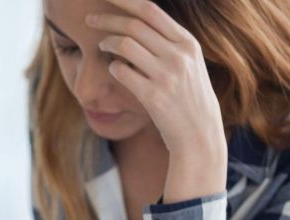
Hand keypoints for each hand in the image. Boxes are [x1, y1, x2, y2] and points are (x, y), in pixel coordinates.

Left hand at [87, 0, 226, 199]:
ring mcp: (166, 76)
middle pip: (133, 25)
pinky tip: (114, 70)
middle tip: (90, 19)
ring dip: (107, 43)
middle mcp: (178, 56)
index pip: (150, 10)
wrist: (199, 135)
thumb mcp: (190, 64)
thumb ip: (170, 43)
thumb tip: (139, 22)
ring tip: (101, 46)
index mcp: (187, 43)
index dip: (124, 0)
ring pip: (124, 45)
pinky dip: (113, 68)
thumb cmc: (190, 98)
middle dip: (106, 18)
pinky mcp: (153, 96)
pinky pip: (121, 72)